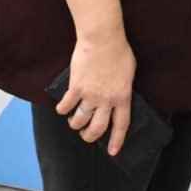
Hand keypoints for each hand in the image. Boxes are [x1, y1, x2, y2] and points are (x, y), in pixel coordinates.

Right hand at [56, 32, 136, 155]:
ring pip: (79, 121)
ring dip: (75, 124)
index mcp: (122, 97)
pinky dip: (62, 109)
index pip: (121, 124)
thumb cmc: (119, 50)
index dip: (117, 139)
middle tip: (86, 135)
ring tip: (73, 121)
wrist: (103, 39)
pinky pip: (65, 106)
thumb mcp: (129, 72)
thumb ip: (123, 88)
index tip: (113, 151)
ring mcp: (90, 96)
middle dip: (90, 136)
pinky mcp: (75, 88)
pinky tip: (61, 108)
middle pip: (97, 128)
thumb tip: (119, 96)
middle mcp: (106, 101)